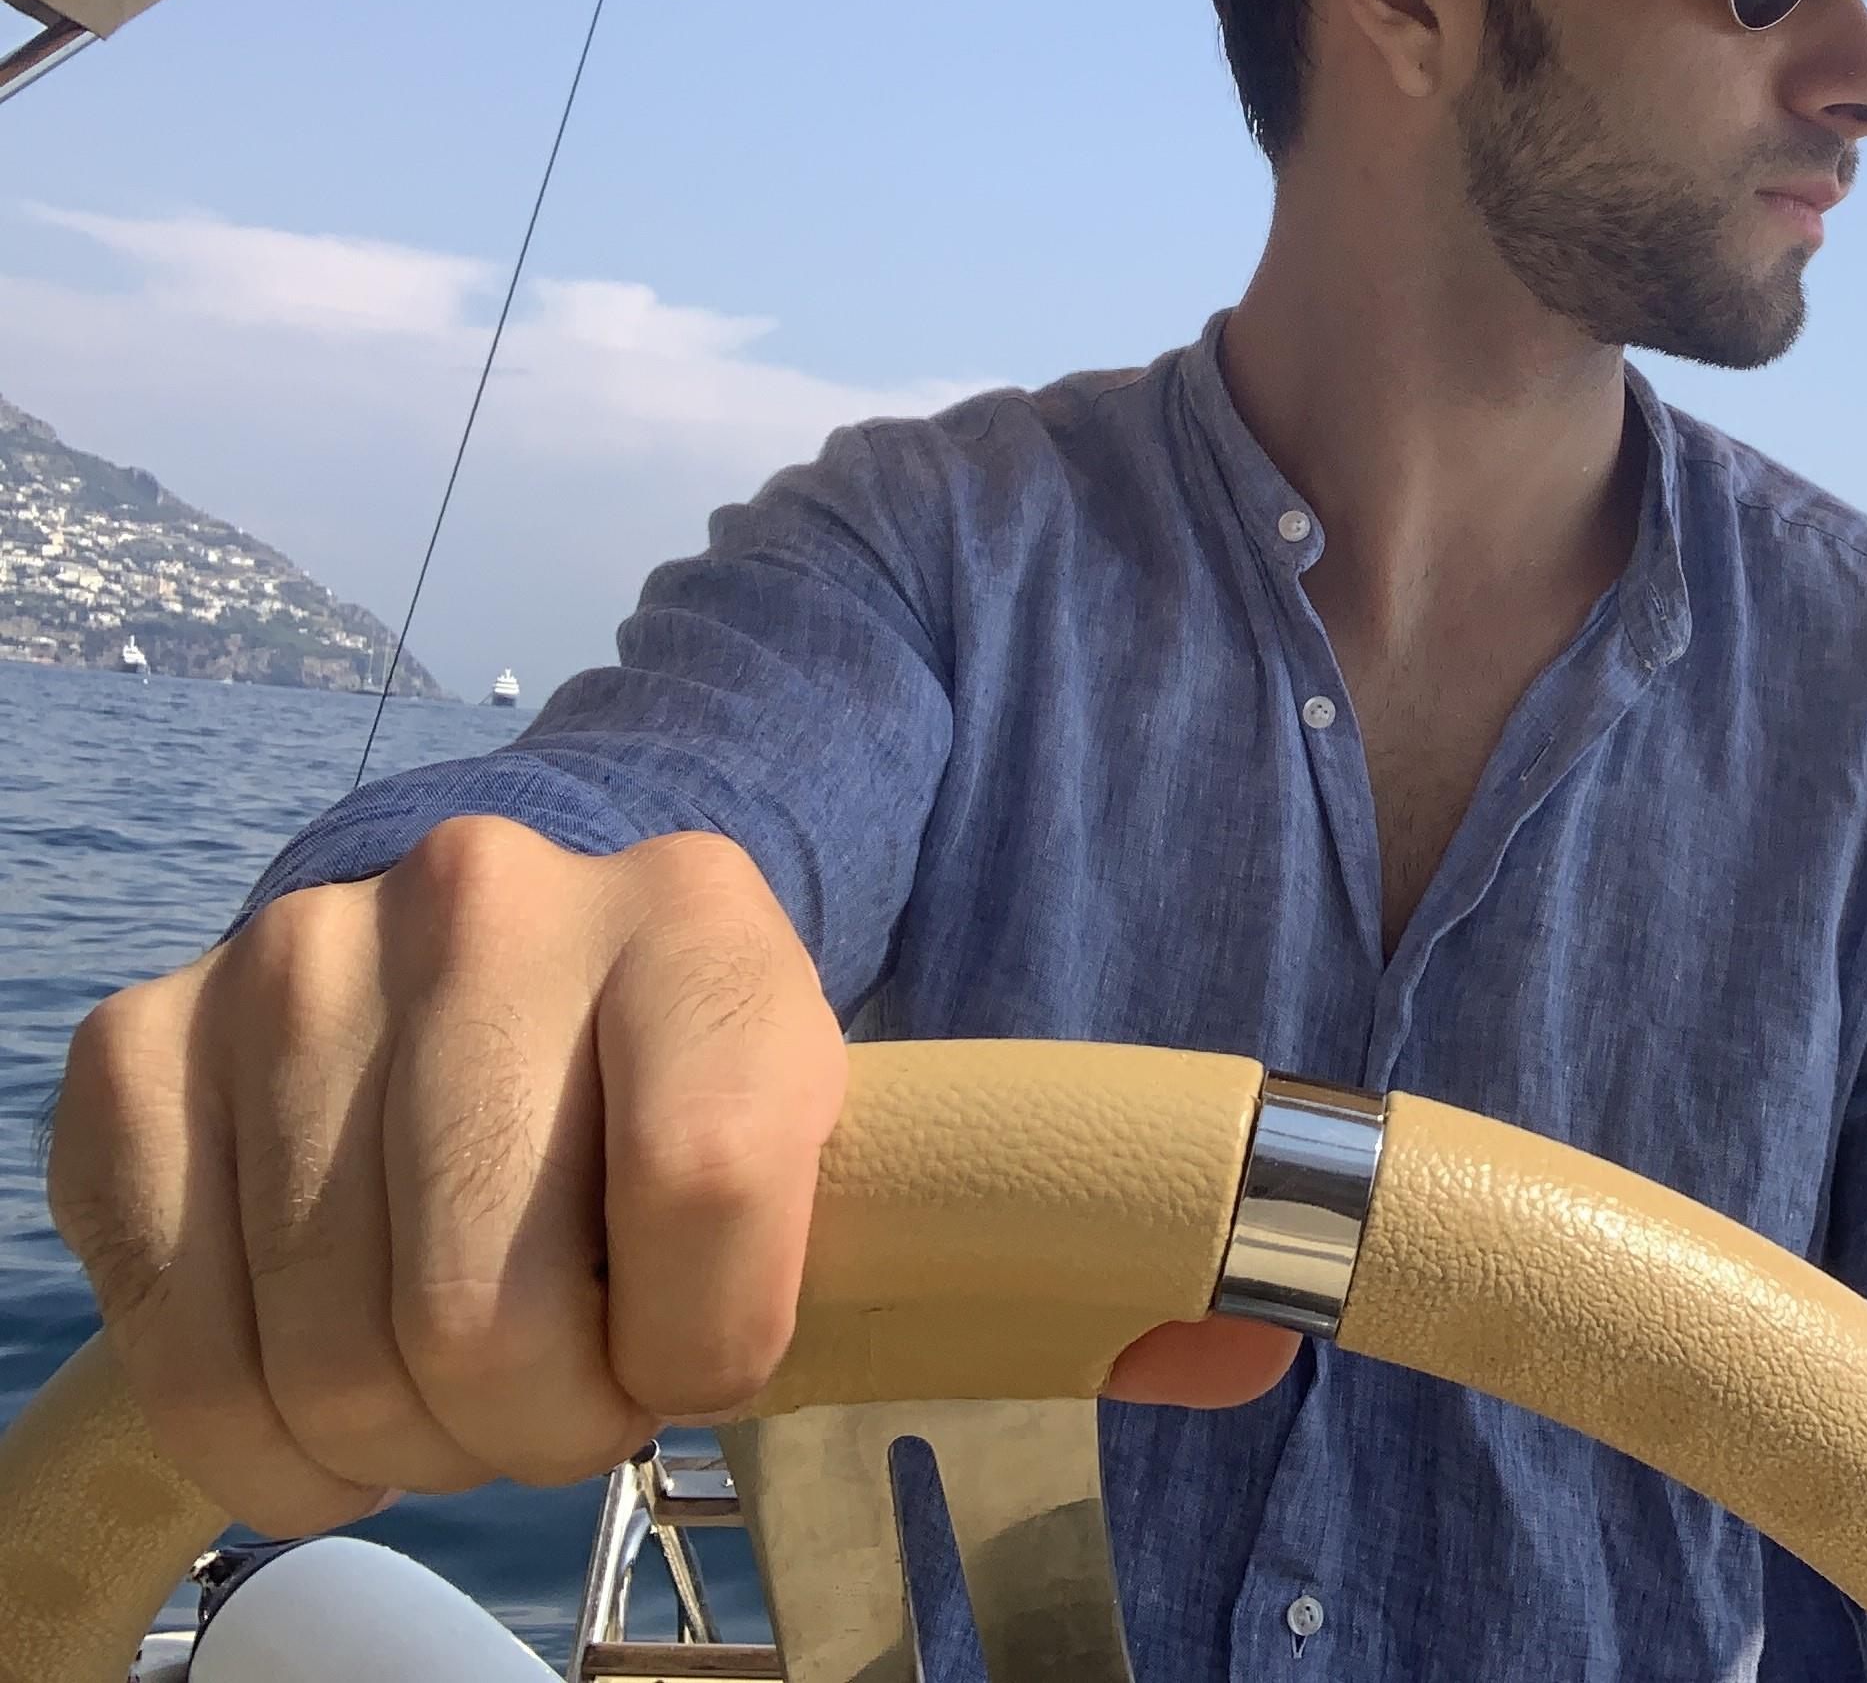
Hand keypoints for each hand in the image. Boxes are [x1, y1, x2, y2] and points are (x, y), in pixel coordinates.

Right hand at [47, 815, 1293, 1533]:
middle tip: (572, 1376)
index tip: (710, 1349)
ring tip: (464, 1358)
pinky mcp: (153, 1039)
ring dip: (396, 1427)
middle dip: (542, 1419)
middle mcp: (488, 903)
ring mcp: (301, 962)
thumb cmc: (716, 1085)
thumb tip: (1249, 1336)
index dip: (709, 1347)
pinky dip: (247, 1393)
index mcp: (706, 913)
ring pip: (321, 1351)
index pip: (711, 1204)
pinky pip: (163, 1314)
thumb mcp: (884, 1137)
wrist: (523, 946)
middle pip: (486, 1318)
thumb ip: (1055, 1248)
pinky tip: (330, 1332)